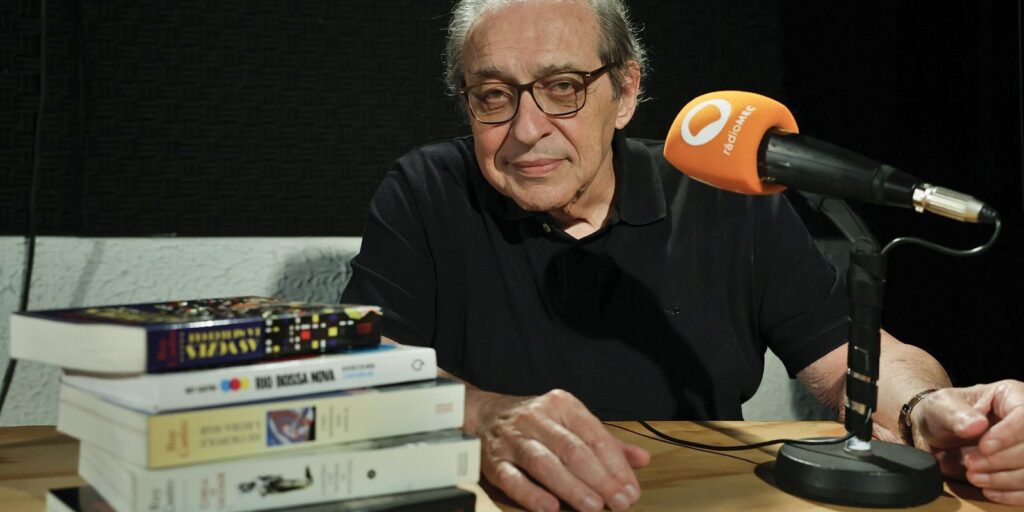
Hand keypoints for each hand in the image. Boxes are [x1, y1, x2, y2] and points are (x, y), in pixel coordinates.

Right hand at [473, 389, 649, 511]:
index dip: (615, 465)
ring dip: (571, 487)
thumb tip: (642, 459)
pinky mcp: (494, 461)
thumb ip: (606, 442)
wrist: (484, 414)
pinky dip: (531, 494)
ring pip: (545, 463)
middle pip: (573, 450)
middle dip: (600, 479)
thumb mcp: (571, 421)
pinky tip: (550, 508)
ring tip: (593, 506)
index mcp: (561, 405)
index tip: (630, 489)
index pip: (594, 435)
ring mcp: (513, 440)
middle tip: (619, 502)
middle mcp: (537, 418)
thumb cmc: (536, 421)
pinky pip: (512, 479)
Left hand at [910, 380, 1023, 504]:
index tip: (984, 447)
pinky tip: (989, 491)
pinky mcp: (1022, 468)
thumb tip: (976, 425)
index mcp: (1011, 396)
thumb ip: (956, 414)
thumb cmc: (942, 411)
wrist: (938, 430)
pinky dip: (1011, 493)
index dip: (1008, 435)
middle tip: (971, 464)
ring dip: (1005, 479)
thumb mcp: (940, 406)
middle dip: (1002, 460)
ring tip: (974, 476)